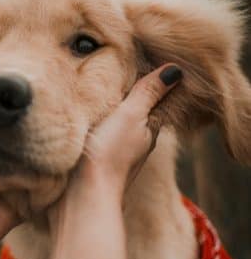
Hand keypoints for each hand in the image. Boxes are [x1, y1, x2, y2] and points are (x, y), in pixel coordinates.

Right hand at [54, 63, 182, 211]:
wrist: (82, 196)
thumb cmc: (110, 156)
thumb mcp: (132, 116)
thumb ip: (149, 93)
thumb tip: (176, 70)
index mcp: (149, 131)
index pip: (153, 101)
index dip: (148, 83)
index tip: (139, 62)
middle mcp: (134, 143)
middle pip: (133, 113)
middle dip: (126, 96)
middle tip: (115, 70)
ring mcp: (113, 153)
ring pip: (113, 124)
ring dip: (107, 110)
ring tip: (95, 87)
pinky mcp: (91, 160)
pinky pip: (96, 135)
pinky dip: (93, 123)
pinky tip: (82, 115)